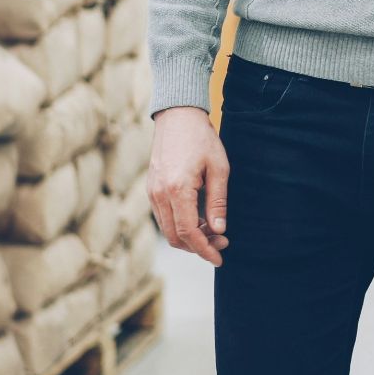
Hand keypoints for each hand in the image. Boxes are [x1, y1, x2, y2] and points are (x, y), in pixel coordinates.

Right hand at [148, 106, 230, 265]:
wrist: (178, 117)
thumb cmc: (202, 140)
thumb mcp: (219, 169)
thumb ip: (218, 202)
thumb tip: (219, 230)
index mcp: (177, 189)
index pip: (188, 232)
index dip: (204, 249)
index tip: (219, 258)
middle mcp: (159, 194)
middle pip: (175, 237)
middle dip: (199, 246)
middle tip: (222, 243)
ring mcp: (152, 192)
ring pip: (167, 229)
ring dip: (189, 237)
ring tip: (214, 231)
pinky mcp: (151, 189)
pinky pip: (163, 217)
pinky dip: (180, 225)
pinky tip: (199, 220)